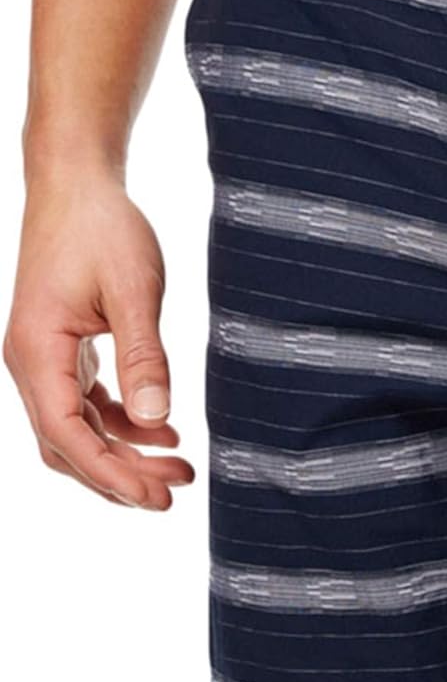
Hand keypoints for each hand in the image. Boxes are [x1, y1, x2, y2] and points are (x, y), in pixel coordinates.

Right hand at [5, 167, 194, 507]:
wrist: (77, 185)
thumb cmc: (102, 228)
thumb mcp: (133, 291)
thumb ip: (144, 356)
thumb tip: (158, 419)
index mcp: (37, 352)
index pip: (66, 435)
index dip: (110, 474)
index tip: (155, 497)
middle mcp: (31, 364)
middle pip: (68, 445)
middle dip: (119, 477)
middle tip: (174, 494)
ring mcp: (44, 360)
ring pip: (78, 430)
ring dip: (125, 455)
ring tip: (180, 470)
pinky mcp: (63, 352)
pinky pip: (87, 407)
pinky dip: (123, 427)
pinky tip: (165, 434)